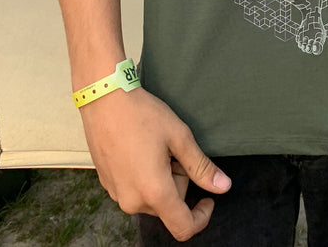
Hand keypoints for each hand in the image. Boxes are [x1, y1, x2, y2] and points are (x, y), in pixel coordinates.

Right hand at [80, 88, 230, 240]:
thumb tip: (224, 187)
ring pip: (152, 197)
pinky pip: (135, 189)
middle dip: (178, 181)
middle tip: (172, 149)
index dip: (201, 217)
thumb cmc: (143, 115)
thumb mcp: (179, 137)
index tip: (208, 197)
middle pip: (168, 206)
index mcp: (154, 192)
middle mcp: (133, 201)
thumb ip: (201, 167)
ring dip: (161, 178)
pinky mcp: (107, 185)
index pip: (183, 228)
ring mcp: (117, 194)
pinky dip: (144, 175)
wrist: (103, 99)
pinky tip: (139, 149)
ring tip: (154, 146)